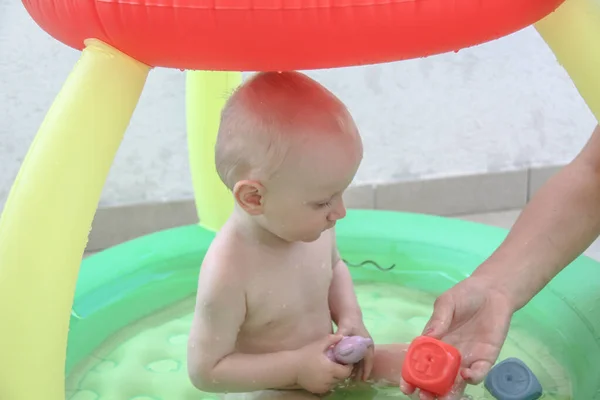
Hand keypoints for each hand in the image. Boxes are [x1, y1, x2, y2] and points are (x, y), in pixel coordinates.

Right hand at [295, 334, 352, 393]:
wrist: (291, 367)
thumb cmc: (305, 355)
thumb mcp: (318, 345)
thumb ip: (331, 339)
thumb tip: (341, 336)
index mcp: (331, 369)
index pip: (346, 372)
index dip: (348, 367)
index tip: (346, 361)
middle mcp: (328, 380)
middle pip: (342, 378)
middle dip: (342, 372)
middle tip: (339, 364)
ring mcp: (323, 386)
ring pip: (335, 383)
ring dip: (335, 377)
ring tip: (331, 369)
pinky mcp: (318, 390)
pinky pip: (328, 387)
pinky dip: (328, 382)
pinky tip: (324, 375)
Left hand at [335, 315, 373, 380]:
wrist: (349, 314)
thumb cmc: (348, 322)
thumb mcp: (344, 329)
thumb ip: (340, 338)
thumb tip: (335, 348)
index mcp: (366, 343)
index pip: (368, 359)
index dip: (366, 370)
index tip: (363, 379)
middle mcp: (367, 345)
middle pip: (366, 362)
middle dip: (362, 371)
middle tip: (356, 381)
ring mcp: (363, 345)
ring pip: (362, 360)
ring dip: (359, 368)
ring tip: (352, 377)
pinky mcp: (359, 345)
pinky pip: (359, 356)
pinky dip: (355, 363)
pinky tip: (349, 368)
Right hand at [400, 275, 513, 399]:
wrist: (493, 292)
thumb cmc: (465, 295)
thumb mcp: (446, 303)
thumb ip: (438, 320)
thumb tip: (427, 337)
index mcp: (434, 342)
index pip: (420, 362)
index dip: (412, 375)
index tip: (406, 386)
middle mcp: (448, 354)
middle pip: (436, 378)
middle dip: (429, 390)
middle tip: (424, 397)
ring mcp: (467, 358)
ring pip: (456, 382)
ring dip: (449, 393)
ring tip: (443, 399)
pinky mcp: (485, 358)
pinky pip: (478, 373)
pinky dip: (472, 377)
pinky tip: (466, 375)